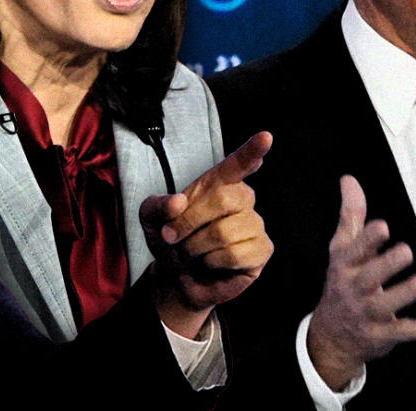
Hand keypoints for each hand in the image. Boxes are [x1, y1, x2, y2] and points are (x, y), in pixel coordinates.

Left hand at [141, 131, 274, 336]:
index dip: (252, 151)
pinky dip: (211, 262)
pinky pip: (234, 255)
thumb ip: (156, 205)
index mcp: (217, 183)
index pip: (237, 164)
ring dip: (196, 248)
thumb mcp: (150, 219)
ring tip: (192, 253)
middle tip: (173, 237)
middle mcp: (241, 199)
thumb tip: (179, 202)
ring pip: (224, 233)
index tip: (265, 137)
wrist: (177, 277)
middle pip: (223, 199)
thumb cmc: (171, 240)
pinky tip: (210, 263)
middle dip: (189, 222)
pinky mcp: (261, 250)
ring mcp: (254, 224)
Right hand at [306, 175, 415, 389]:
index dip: (367, 240)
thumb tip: (349, 180)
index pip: (353, 251)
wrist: (332, 335)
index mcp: (344, 265)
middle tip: (406, 251)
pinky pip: (399, 332)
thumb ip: (351, 215)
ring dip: (401, 295)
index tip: (383, 227)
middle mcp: (352, 289)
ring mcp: (365, 313)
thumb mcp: (342, 249)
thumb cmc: (343, 282)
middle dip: (386, 265)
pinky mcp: (380, 335)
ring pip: (383, 305)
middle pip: (368, 277)